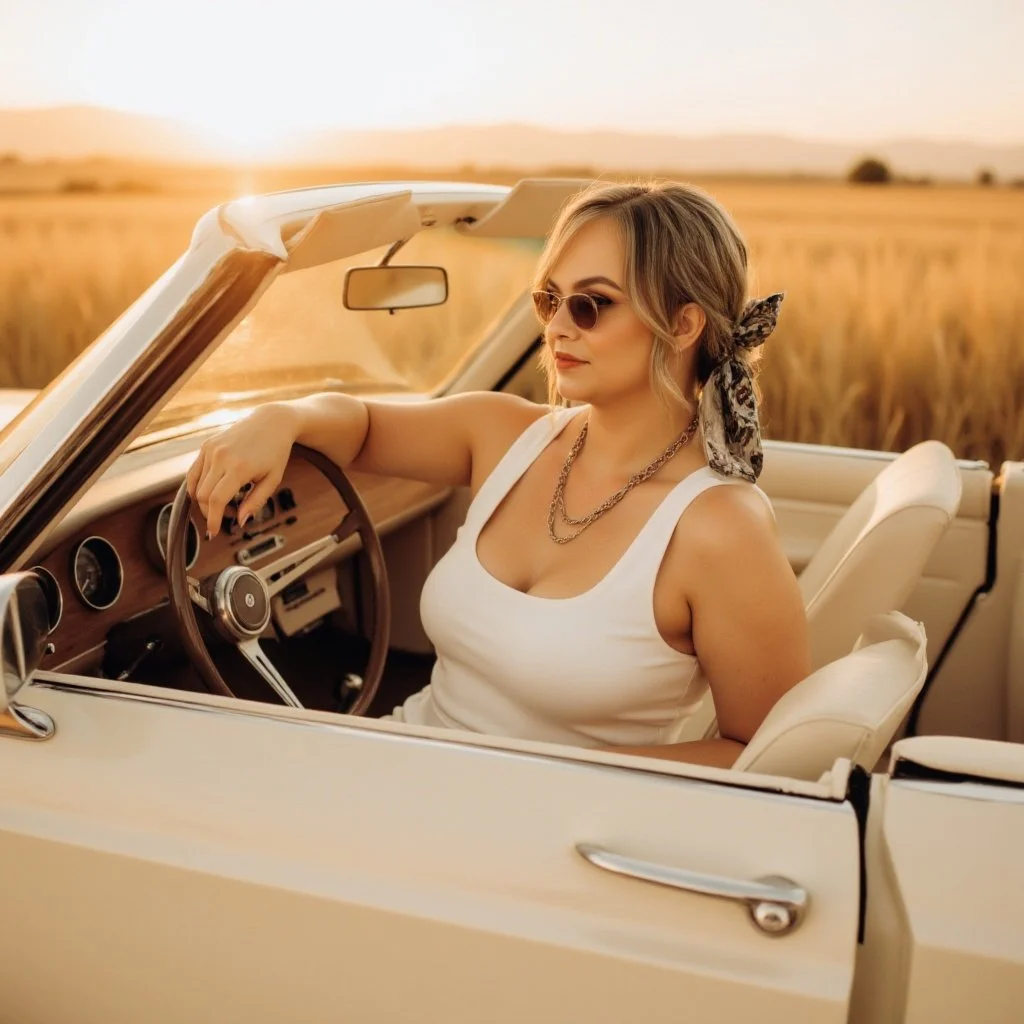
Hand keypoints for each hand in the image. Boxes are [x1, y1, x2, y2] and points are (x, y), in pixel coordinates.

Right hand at [186, 403, 298, 538]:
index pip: (217, 500)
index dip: (213, 519)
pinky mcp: (206, 445)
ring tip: (221, 505)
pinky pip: (193, 472)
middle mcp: (221, 457)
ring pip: (196, 485)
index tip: (214, 532)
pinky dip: (197, 486)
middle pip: (203, 495)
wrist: (272, 422)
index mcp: (239, 467)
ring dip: (204, 501)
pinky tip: (209, 493)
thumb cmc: (276, 452)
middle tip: (225, 518)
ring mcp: (211, 449)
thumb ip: (255, 502)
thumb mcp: (273, 480)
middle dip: (210, 513)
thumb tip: (240, 522)